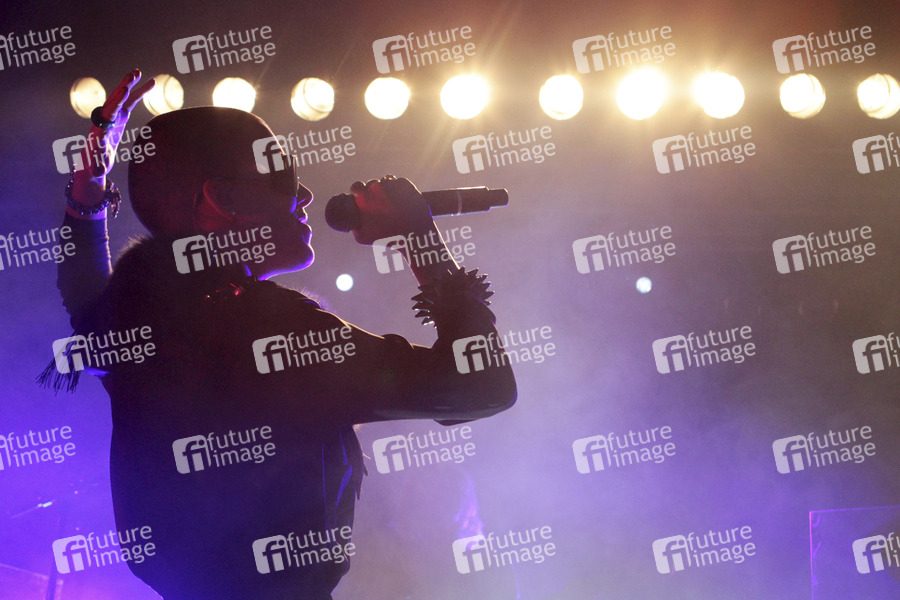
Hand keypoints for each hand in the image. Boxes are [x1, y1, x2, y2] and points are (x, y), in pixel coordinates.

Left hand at [69, 69, 154, 217]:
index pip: (109, 111)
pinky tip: (149, 84)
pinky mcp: (120, 117)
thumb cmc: (95, 165)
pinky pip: (130, 102)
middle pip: (114, 99)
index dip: (117, 100)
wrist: (93, 161)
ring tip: (138, 71)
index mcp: (101, 127)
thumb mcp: (97, 167)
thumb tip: (98, 171)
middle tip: (133, 74)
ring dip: (130, 84)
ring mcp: (113, 116)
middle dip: (123, 87)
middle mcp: (105, 118)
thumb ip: (97, 167)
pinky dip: (138, 93)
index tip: (124, 90)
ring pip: (122, 98)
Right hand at [349, 176, 433, 244]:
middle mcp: (376, 186)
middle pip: (372, 184)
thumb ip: (354, 224)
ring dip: (387, 190)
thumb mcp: (363, 236)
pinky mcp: (406, 184)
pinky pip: (399, 183)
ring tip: (393, 205)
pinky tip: (402, 202)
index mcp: (363, 196)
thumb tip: (352, 217)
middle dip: (374, 192)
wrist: (414, 236)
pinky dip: (400, 190)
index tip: (364, 199)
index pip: (356, 187)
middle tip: (381, 205)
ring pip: (386, 182)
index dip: (359, 192)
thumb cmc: (387, 238)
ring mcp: (392, 183)